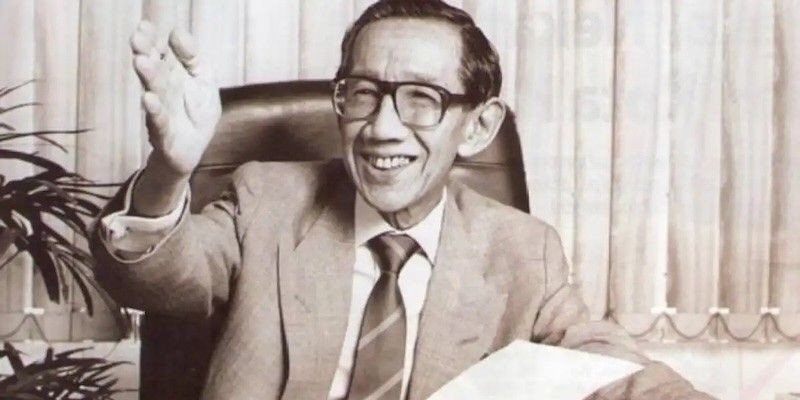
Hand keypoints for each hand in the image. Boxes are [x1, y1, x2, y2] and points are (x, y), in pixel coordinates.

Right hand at [131, 20, 220, 177]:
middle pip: (152, 69)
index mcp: (170, 74)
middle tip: (137, 39)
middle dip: (144, 53)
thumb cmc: (197, 111)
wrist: (193, 149)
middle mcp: (161, 89)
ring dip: (147, 77)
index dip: (150, 40)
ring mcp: (160, 110)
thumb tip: (177, 32)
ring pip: (153, 91)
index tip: (144, 26)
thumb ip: (192, 57)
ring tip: (141, 62)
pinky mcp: (164, 132)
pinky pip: (158, 120)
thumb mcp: (203, 79)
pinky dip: (153, 110)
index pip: (158, 53)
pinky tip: (149, 99)